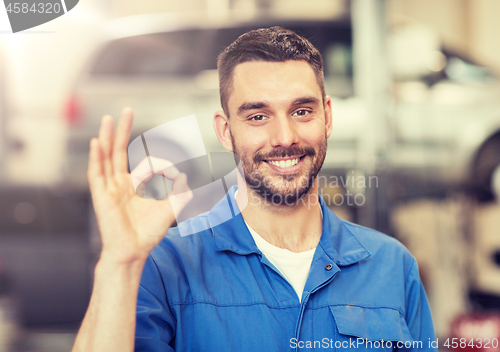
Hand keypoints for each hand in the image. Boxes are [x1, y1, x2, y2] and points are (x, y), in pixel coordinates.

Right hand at [87, 108, 191, 265]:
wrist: (133, 252)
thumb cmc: (147, 234)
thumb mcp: (170, 210)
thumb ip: (180, 194)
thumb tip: (186, 177)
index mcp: (132, 186)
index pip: (146, 164)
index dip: (163, 166)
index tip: (176, 174)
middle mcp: (118, 184)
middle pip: (118, 151)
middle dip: (122, 131)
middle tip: (126, 111)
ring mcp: (108, 188)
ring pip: (106, 157)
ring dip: (107, 137)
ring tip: (108, 119)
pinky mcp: (101, 196)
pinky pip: (96, 174)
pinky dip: (96, 158)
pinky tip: (97, 142)